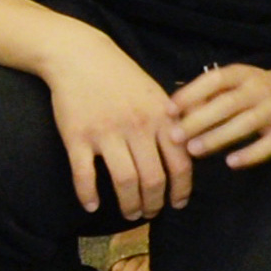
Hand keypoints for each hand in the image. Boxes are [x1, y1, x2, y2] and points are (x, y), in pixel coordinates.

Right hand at [47, 32, 193, 218]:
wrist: (81, 57)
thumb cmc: (122, 76)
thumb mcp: (157, 94)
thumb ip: (175, 120)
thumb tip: (193, 147)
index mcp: (162, 117)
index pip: (180, 162)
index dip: (181, 189)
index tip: (178, 204)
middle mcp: (138, 127)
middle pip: (153, 178)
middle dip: (154, 203)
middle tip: (150, 213)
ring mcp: (106, 132)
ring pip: (124, 180)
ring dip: (128, 204)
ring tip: (129, 214)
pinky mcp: (77, 136)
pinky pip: (84, 174)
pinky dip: (88, 194)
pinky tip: (91, 206)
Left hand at [167, 57, 270, 168]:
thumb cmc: (258, 89)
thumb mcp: (238, 82)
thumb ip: (211, 95)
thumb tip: (174, 114)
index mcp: (245, 75)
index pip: (215, 79)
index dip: (191, 93)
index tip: (168, 110)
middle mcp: (261, 89)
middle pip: (227, 104)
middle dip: (199, 120)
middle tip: (174, 137)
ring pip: (245, 124)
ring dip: (218, 137)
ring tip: (194, 150)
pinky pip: (268, 145)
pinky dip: (249, 155)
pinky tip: (231, 163)